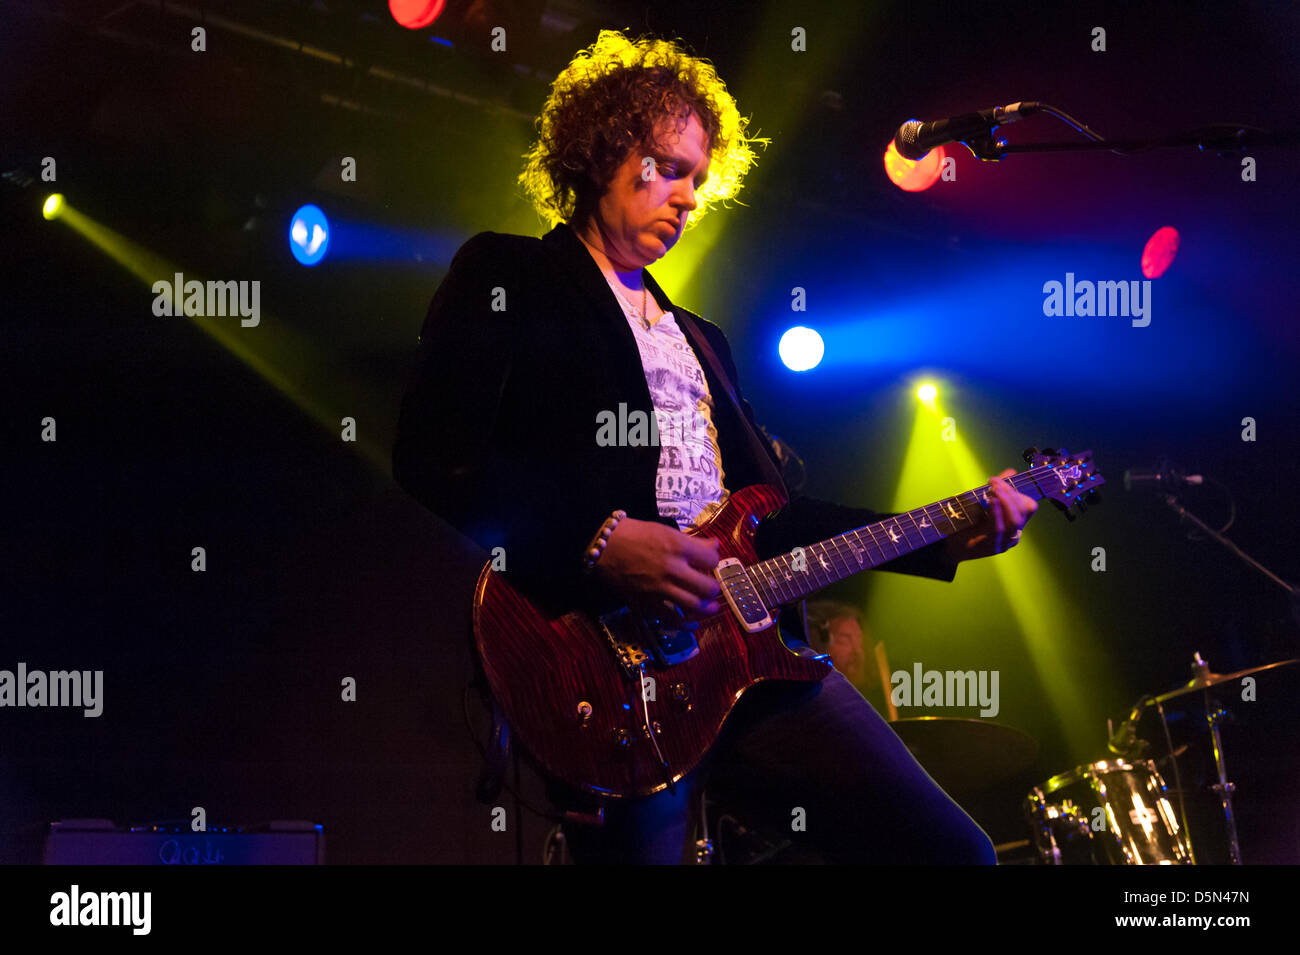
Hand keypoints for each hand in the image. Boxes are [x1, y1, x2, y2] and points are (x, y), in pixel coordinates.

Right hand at [589, 517, 722, 620]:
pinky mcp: (647, 603)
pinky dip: (686, 624)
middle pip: (707, 587)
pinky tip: (693, 624)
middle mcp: (671, 569)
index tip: (708, 563)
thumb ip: (692, 541)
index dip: (713, 562)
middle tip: (711, 587)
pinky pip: (672, 619)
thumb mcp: (665, 530)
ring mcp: (659, 588)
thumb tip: (714, 545)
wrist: (603, 546)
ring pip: (694, 606)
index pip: (711, 560)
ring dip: (707, 609)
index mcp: (677, 546)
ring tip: (711, 607)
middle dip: (713, 589)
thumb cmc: (633, 534)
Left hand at [944, 468, 1036, 562]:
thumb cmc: (967, 524)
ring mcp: (1004, 542)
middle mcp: (1014, 534)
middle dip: (1009, 492)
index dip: (1017, 491)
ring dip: (1005, 501)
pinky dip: (996, 513)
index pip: (1028, 506)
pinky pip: (999, 528)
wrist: (951, 546)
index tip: (998, 481)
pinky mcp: (992, 547)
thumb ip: (999, 489)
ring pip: (1015, 520)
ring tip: (994, 489)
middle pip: (1023, 511)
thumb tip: (1011, 471)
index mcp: (1015, 524)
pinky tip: (991, 501)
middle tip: (994, 482)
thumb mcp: (984, 503)